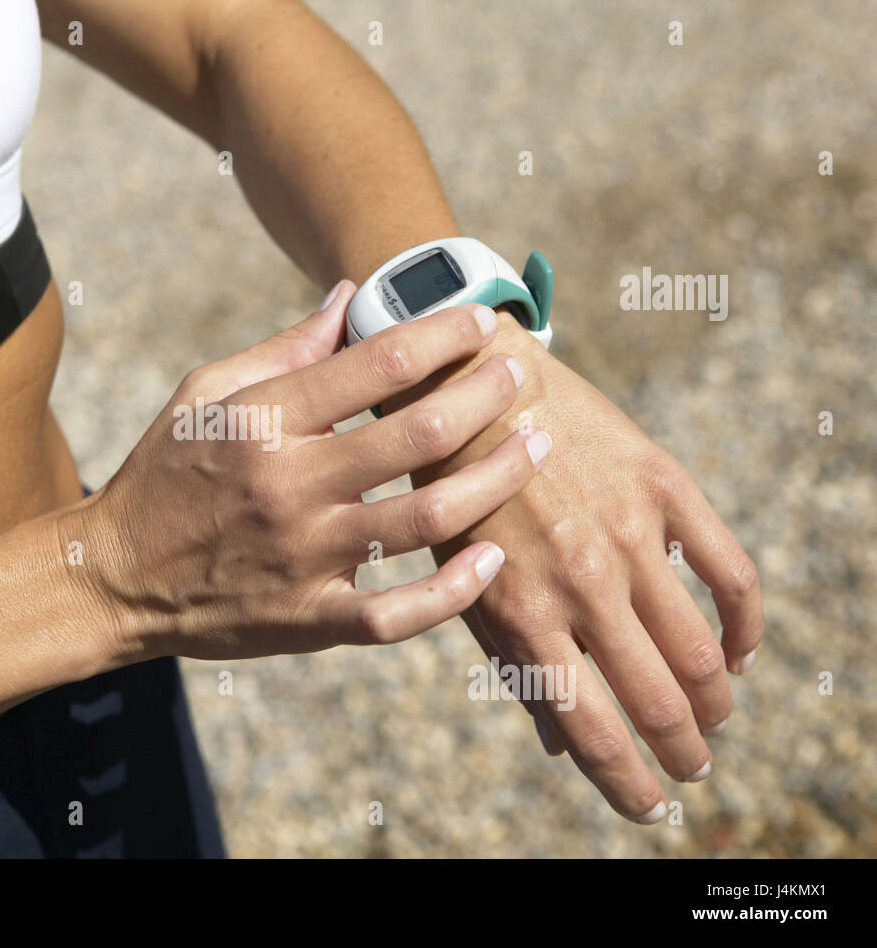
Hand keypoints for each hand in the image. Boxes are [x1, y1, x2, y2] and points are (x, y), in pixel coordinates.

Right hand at [69, 286, 550, 661]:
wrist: (114, 577)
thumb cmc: (162, 473)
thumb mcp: (203, 393)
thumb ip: (284, 350)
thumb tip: (352, 295)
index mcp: (262, 422)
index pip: (374, 363)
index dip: (441, 333)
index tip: (479, 319)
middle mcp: (289, 486)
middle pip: (417, 434)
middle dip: (486, 395)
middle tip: (521, 373)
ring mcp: (304, 558)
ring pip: (426, 519)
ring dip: (495, 479)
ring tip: (538, 446)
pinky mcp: (310, 619)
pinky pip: (398, 613)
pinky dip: (453, 590)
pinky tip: (491, 560)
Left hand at [397, 314, 763, 823]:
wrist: (467, 383)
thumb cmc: (449, 491)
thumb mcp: (457, 581)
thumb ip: (510, 662)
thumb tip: (559, 744)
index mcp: (522, 612)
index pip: (591, 727)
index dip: (626, 781)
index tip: (648, 808)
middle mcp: (580, 581)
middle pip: (656, 697)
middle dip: (680, 751)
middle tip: (690, 771)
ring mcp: (627, 533)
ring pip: (698, 647)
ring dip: (714, 701)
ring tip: (714, 722)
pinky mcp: (660, 487)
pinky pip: (728, 570)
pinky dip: (742, 623)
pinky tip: (737, 651)